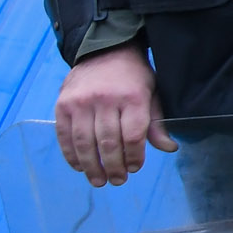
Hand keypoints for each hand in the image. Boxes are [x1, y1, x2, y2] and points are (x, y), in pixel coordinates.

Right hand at [55, 44, 176, 185]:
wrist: (105, 51)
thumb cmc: (133, 77)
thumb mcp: (152, 94)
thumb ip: (157, 123)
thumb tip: (169, 148)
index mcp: (133, 97)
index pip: (133, 135)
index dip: (134, 156)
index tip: (135, 168)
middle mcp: (105, 100)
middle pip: (108, 142)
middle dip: (114, 167)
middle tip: (118, 181)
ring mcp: (81, 102)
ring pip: (85, 143)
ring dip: (91, 166)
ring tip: (99, 180)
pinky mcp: (63, 105)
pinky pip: (65, 136)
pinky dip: (71, 155)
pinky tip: (79, 166)